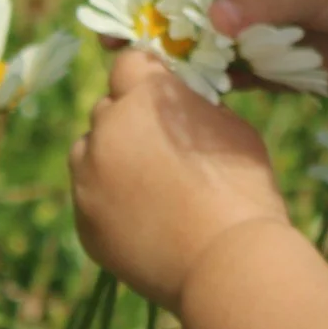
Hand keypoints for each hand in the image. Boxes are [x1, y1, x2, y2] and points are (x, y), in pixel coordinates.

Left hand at [71, 49, 290, 309]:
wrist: (227, 264)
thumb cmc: (244, 190)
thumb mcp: (233, 128)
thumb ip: (196, 106)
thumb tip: (182, 102)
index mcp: (146, 97)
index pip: (129, 64)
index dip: (147, 77)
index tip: (164, 96)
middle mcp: (107, 129)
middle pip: (107, 109)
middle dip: (130, 121)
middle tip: (164, 148)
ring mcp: (88, 178)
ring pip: (89, 152)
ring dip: (111, 158)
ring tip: (150, 186)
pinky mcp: (83, 220)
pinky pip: (90, 197)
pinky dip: (109, 200)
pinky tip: (145, 218)